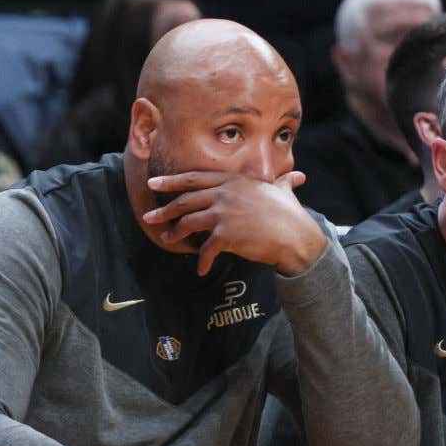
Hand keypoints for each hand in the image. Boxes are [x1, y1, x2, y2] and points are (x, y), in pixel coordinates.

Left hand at [142, 170, 324, 275]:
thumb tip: (297, 176)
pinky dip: (201, 260)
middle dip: (164, 210)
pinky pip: (205, 249)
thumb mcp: (284, 191)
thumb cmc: (291, 215)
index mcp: (233, 181)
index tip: (153, 183)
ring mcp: (224, 213)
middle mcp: (225, 193)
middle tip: (148, 217)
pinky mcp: (226, 234)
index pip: (194, 178)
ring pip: (188, 223)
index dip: (171, 181)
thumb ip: (284, 182)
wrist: (296, 237)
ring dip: (175, 233)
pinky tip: (200, 269)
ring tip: (166, 239)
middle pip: (185, 200)